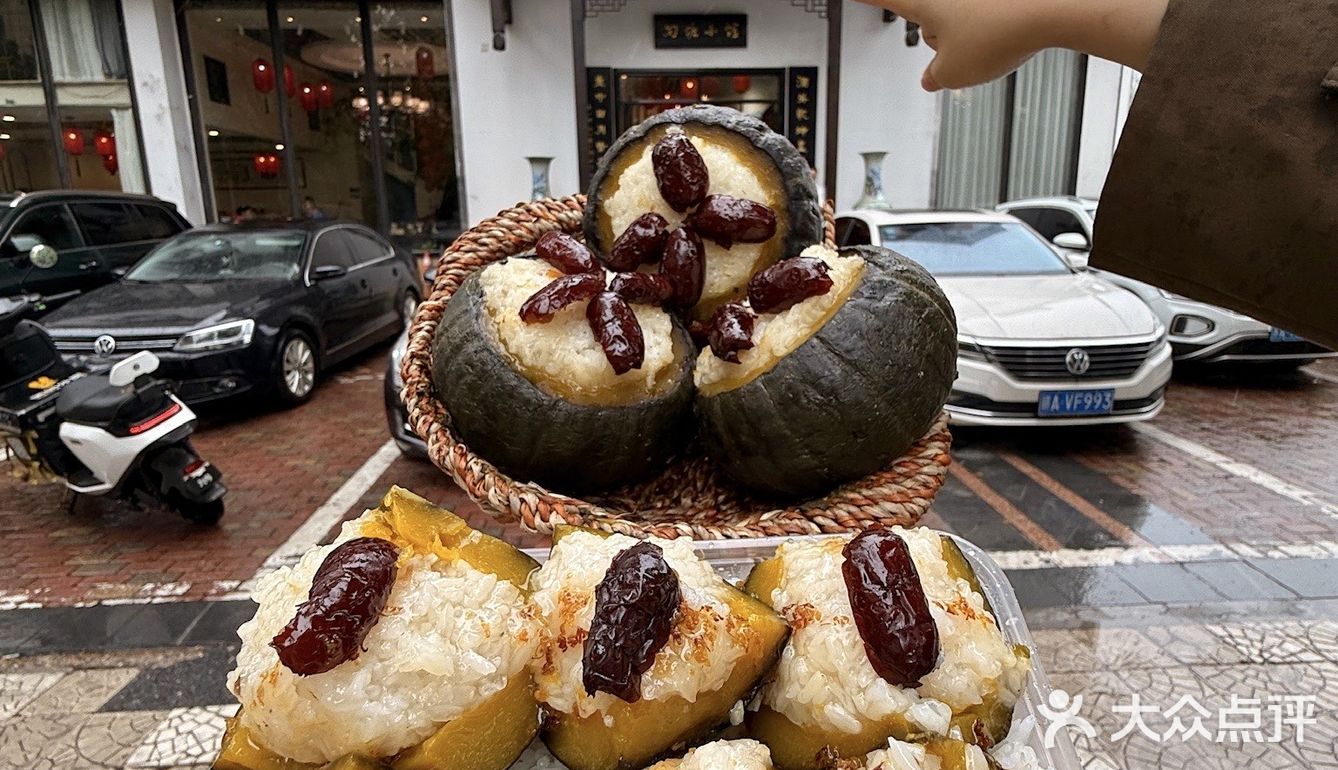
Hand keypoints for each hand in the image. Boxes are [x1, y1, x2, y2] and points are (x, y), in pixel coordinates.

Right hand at [859, 0, 1168, 91]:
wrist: (1050, 11)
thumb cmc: (1000, 35)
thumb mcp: (953, 74)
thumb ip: (935, 78)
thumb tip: (933, 78)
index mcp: (926, 6)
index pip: (885, 1)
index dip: (866, 1)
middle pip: (930, 25)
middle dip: (941, 45)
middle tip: (960, 59)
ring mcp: (973, 0)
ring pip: (959, 25)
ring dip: (968, 41)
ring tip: (990, 50)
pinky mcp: (998, 3)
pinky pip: (986, 21)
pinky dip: (992, 34)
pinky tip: (1006, 41)